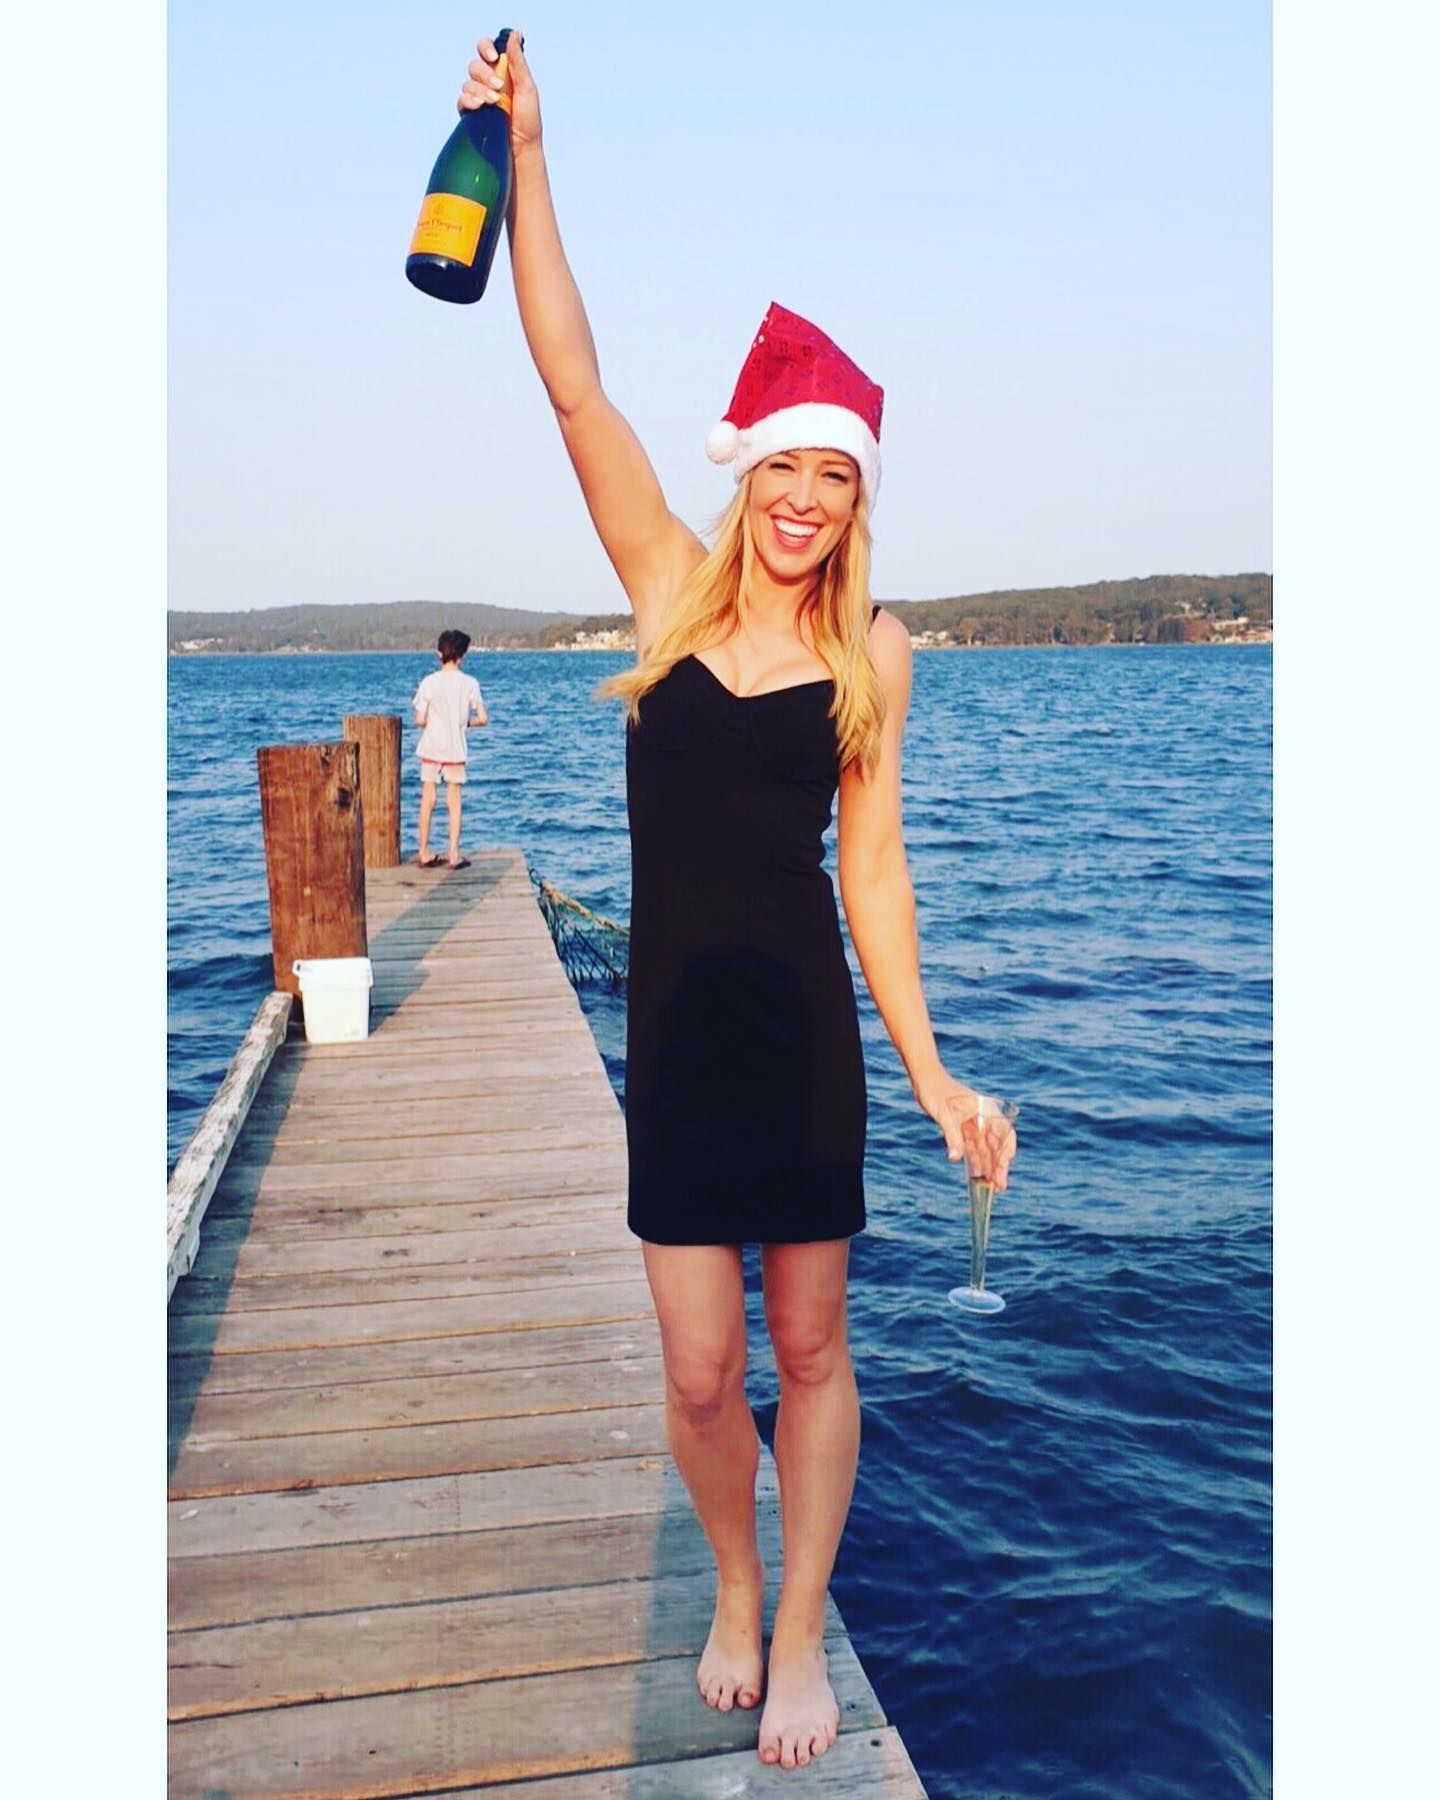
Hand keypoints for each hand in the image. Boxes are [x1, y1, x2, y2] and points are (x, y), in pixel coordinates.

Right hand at [459, 31, 541, 155]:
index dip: (486, 48)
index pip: (486, 50)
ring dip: (479, 89)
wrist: (521, 149)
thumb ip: (518, 62)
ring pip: (468, 82)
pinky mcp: (470, 114)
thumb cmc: (528, 121)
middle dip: (485, 74)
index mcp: (502, 72)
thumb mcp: (527, 88)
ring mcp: (478, 98)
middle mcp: (488, 82)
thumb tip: (515, 33)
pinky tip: (478, 106)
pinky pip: (462, 100)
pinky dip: (469, 100)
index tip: (494, 58)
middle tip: (499, 87)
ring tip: (493, 102)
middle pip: (475, 65)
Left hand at [915, 1070, 1018, 1190]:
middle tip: (999, 1187)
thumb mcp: (944, 1114)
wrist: (924, 1081)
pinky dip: (974, 1164)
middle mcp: (984, 1119)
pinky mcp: (963, 1132)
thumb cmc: (936, 1091)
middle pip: (996, 1146)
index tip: (1006, 1164)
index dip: (1007, 1149)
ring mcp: (974, 1126)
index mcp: (986, 1110)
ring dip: (988, 1168)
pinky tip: (976, 1180)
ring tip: (990, 1189)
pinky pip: (972, 1151)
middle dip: (999, 1166)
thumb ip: (952, 1136)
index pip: (1004, 1132)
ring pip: (985, 1151)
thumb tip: (955, 1159)